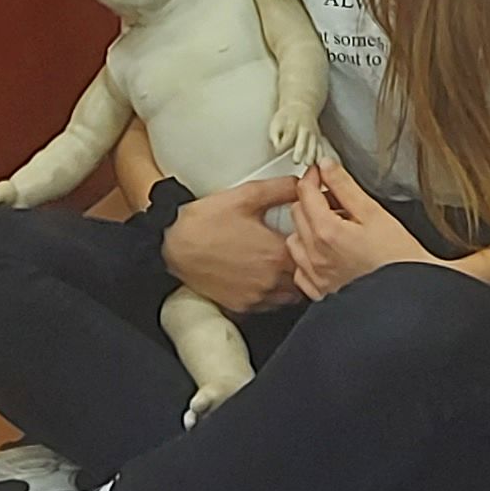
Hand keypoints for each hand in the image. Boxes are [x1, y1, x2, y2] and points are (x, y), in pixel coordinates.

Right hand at [162, 175, 304, 313]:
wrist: (174, 245)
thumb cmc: (206, 221)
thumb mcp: (246, 195)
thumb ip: (281, 189)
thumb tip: (303, 183)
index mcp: (277, 254)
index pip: (314, 255)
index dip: (316, 244)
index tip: (312, 236)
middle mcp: (271, 281)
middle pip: (305, 279)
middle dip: (306, 265)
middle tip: (300, 250)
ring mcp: (257, 297)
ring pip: (290, 296)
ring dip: (291, 282)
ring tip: (282, 264)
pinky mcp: (242, 307)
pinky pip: (269, 306)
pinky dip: (272, 295)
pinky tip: (263, 278)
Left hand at [287, 154, 445, 295]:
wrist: (409, 301)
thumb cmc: (400, 262)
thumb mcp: (375, 214)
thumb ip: (347, 187)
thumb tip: (328, 166)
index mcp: (327, 232)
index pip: (305, 192)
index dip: (312, 176)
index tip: (320, 172)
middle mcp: (315, 255)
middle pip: (297, 213)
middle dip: (311, 200)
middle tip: (334, 198)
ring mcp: (316, 276)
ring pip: (294, 242)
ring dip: (306, 229)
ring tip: (331, 227)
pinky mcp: (320, 294)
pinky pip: (300, 271)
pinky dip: (307, 258)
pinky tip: (326, 255)